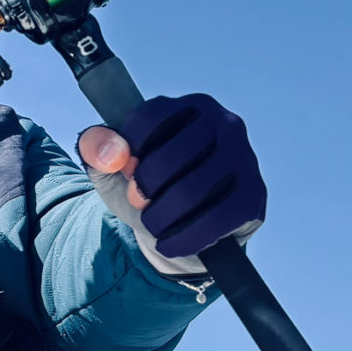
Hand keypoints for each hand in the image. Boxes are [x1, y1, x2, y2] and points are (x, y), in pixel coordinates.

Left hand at [79, 93, 264, 260]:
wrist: (181, 232)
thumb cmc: (149, 190)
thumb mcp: (113, 168)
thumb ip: (96, 149)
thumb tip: (112, 152)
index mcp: (192, 106)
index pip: (149, 118)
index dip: (126, 150)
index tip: (125, 170)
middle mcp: (226, 124)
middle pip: (169, 158)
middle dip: (142, 189)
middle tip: (138, 202)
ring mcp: (245, 159)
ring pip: (190, 192)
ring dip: (158, 218)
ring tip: (152, 224)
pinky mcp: (254, 196)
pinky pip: (215, 221)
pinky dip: (183, 239)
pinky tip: (169, 244)